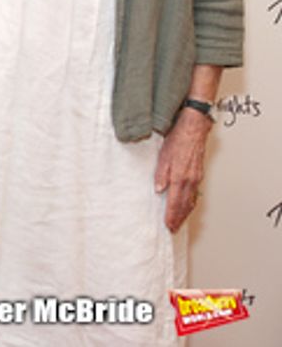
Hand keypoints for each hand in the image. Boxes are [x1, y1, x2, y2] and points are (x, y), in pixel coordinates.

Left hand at [155, 107, 210, 232]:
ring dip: (185, 212)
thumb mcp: (163, 156)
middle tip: (174, 229)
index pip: (175, 202)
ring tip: (179, 221)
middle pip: (185, 205)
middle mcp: (191, 180)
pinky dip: (191, 202)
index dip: (172, 216)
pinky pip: (195, 192)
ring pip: (191, 200)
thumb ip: (161, 174)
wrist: (194, 128)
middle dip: (179, 218)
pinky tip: (188, 205)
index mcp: (180, 177)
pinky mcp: (198, 173)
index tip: (169, 226)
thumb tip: (159, 190)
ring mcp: (196, 177)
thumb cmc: (178, 139)